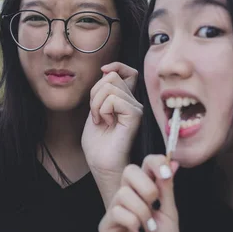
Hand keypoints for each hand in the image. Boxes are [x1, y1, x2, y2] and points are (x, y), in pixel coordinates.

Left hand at [81, 62, 142, 205]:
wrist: (102, 164)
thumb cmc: (98, 142)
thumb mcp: (95, 109)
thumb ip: (102, 91)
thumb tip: (106, 71)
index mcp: (126, 99)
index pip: (128, 71)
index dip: (115, 67)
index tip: (102, 72)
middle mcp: (134, 102)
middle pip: (113, 77)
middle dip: (95, 93)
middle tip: (96, 114)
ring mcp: (137, 108)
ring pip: (110, 86)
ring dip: (96, 104)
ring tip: (101, 121)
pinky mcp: (135, 116)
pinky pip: (114, 99)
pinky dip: (103, 110)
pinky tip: (107, 124)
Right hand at [99, 155, 186, 231]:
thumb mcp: (169, 210)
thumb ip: (166, 186)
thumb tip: (171, 161)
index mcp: (144, 188)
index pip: (144, 163)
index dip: (154, 163)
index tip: (165, 174)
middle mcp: (127, 195)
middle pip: (129, 171)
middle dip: (147, 188)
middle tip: (155, 205)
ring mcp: (115, 209)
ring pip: (124, 193)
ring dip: (142, 212)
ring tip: (148, 226)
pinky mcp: (106, 224)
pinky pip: (117, 211)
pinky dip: (133, 223)